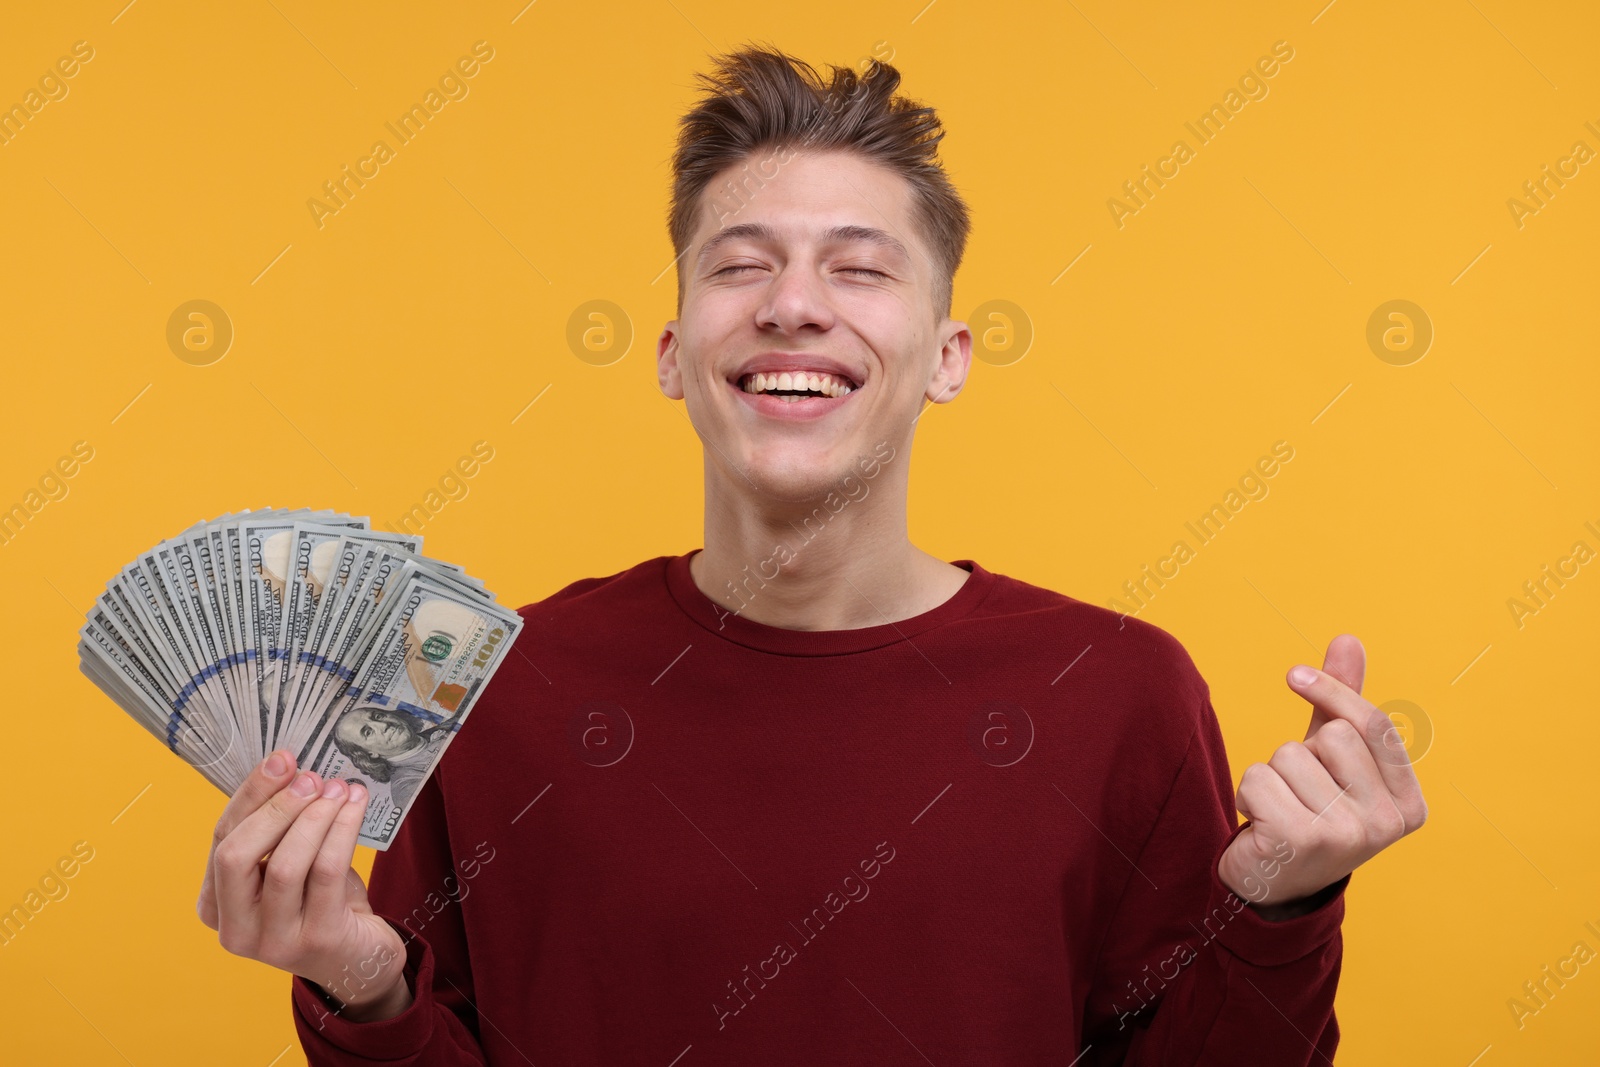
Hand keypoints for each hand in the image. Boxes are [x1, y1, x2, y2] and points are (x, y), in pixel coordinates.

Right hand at [199, 750, 411, 1019]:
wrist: (357, 957)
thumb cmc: (317, 901)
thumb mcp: (286, 863)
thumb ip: (277, 827)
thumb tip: (290, 767)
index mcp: (215, 904)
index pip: (221, 838)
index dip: (250, 795)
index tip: (281, 759)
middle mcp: (234, 929)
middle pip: (237, 854)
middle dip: (276, 807)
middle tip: (312, 777)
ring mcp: (273, 941)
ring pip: (285, 864)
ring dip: (315, 817)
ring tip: (340, 789)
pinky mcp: (317, 939)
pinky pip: (327, 873)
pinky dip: (342, 831)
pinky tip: (355, 807)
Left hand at [1218, 634, 1427, 916]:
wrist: (1273, 884)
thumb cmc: (1308, 810)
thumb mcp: (1332, 759)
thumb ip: (1342, 704)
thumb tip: (1348, 639)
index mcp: (1408, 804)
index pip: (1374, 725)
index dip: (1333, 691)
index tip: (1294, 674)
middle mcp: (1386, 823)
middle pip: (1331, 736)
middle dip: (1300, 752)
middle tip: (1299, 793)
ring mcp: (1346, 835)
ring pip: (1288, 755)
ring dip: (1270, 776)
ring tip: (1280, 810)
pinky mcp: (1300, 841)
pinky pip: (1258, 778)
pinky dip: (1248, 794)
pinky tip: (1261, 825)